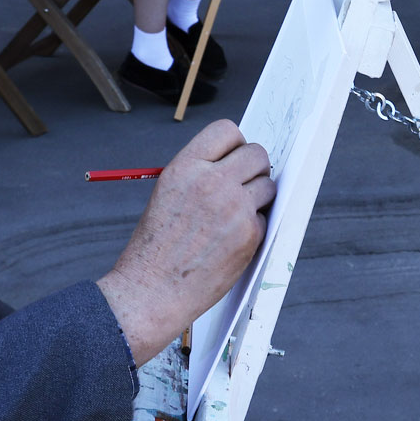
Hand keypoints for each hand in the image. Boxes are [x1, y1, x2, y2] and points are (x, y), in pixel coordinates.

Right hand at [97, 121, 273, 364]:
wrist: (151, 290)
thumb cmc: (156, 246)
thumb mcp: (168, 193)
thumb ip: (200, 174)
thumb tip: (236, 162)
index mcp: (185, 166)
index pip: (227, 130)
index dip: (235, 144)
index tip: (234, 158)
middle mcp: (212, 181)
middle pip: (257, 153)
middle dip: (254, 168)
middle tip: (243, 186)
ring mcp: (234, 207)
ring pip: (268, 185)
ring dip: (258, 197)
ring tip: (233, 217)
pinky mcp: (249, 233)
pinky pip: (264, 217)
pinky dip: (253, 227)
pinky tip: (230, 241)